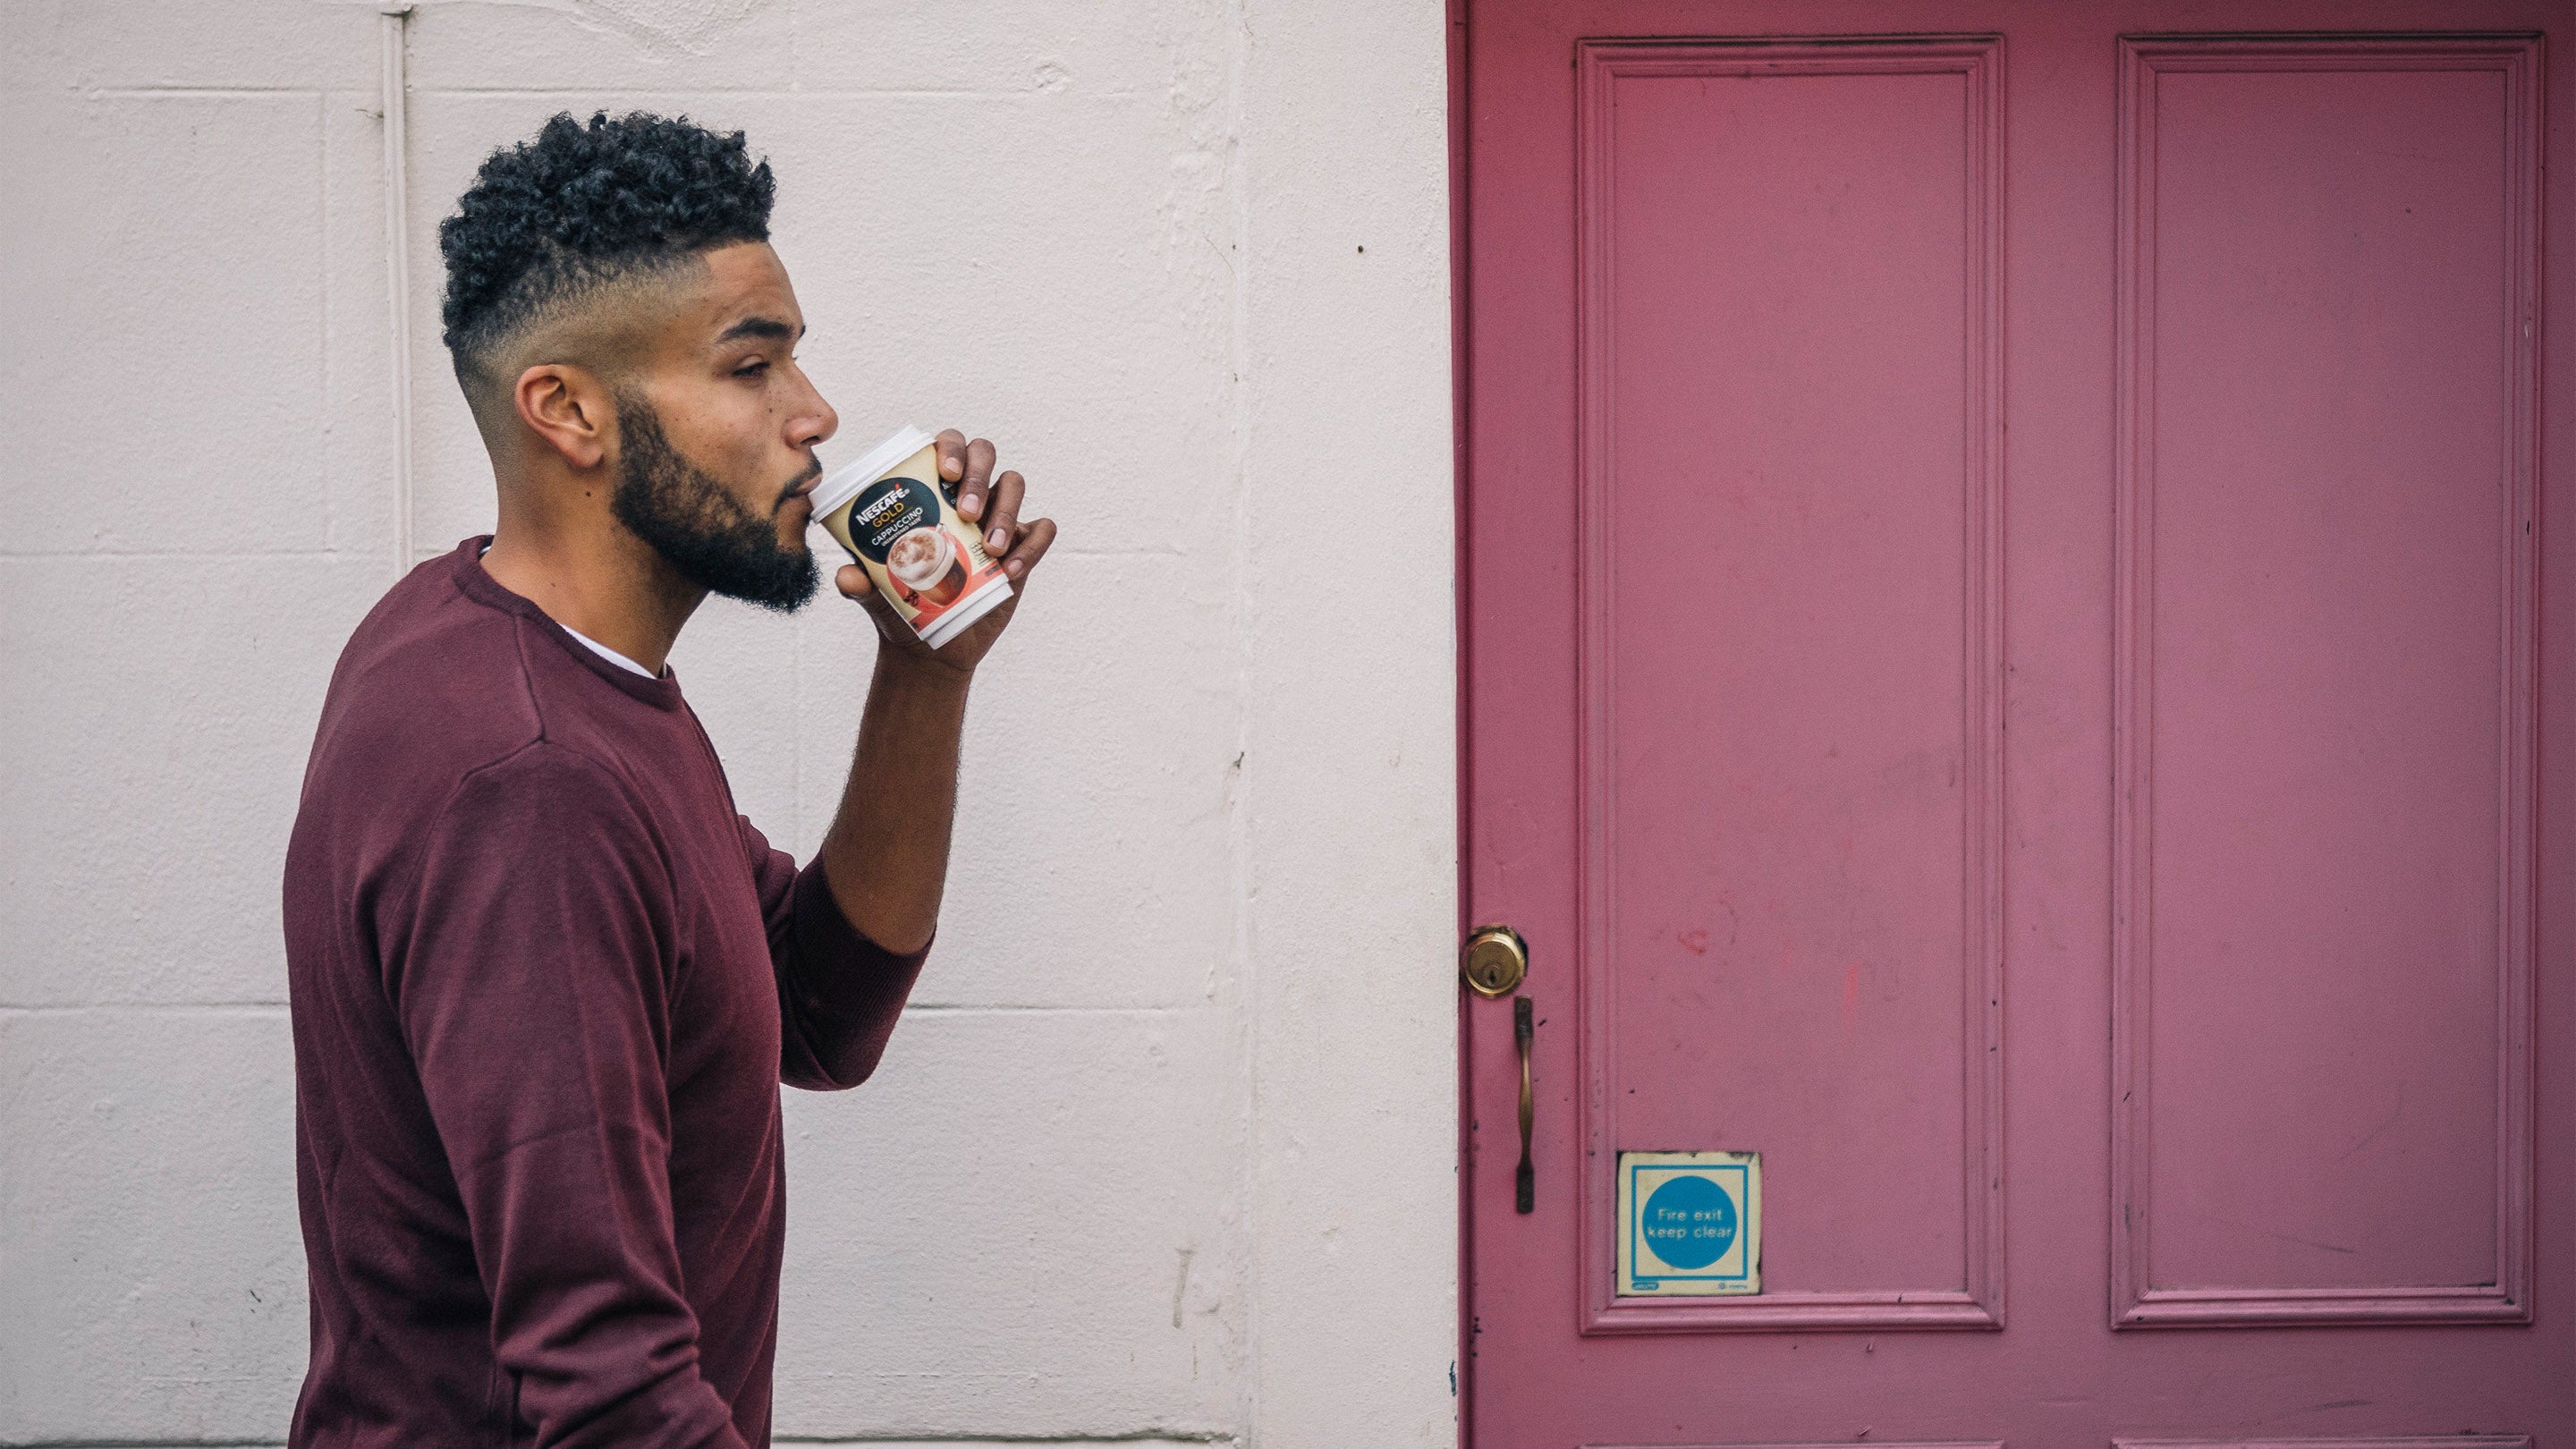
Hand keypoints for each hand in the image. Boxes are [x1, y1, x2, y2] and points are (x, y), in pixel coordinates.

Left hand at [834, 428, 1055, 676]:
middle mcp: (968, 494)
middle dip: (979, 476)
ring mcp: (998, 517)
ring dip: (1006, 511)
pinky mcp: (1024, 546)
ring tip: (991, 549)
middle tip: (967, 513)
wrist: (934, 646)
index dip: (952, 448)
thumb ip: (859, 584)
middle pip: (985, 454)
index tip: (946, 473)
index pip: (947, 447)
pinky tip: (1011, 572)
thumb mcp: (876, 595)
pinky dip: (1032, 545)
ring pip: (1014, 485)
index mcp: (932, 488)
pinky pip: (1042, 530)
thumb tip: (847, 575)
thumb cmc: (903, 606)